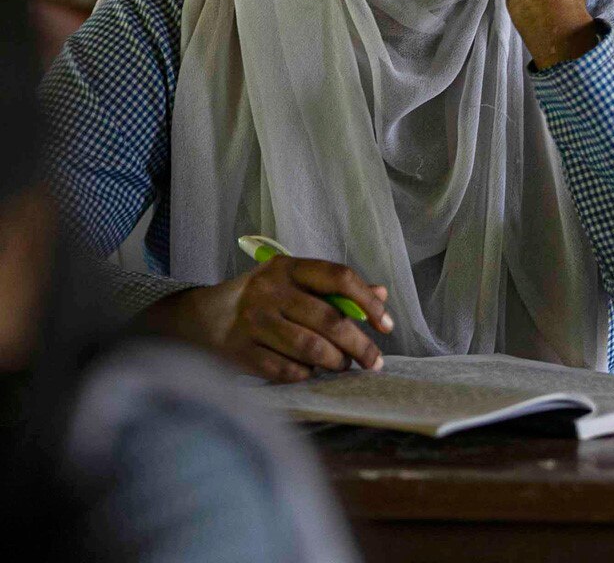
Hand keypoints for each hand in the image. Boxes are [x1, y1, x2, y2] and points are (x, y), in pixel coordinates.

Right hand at [141, 256, 393, 382]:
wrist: (200, 318)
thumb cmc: (262, 298)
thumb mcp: (294, 282)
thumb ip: (336, 289)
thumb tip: (381, 295)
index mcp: (288, 267)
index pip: (339, 277)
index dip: (368, 302)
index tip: (387, 325)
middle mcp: (270, 290)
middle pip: (329, 319)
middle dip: (359, 345)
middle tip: (375, 362)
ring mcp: (252, 321)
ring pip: (310, 348)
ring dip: (335, 362)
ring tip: (343, 366)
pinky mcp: (239, 351)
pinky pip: (285, 369)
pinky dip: (305, 374)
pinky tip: (310, 372)